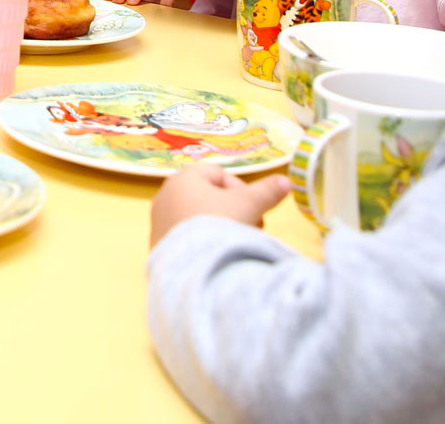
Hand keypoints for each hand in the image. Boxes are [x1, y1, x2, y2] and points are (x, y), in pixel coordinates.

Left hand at [150, 163, 291, 245]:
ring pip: (197, 218)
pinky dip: (203, 243)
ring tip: (237, 244)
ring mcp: (159, 223)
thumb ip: (267, 192)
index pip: (217, 174)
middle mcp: (165, 197)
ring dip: (220, 228)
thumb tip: (286, 181)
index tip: (255, 209)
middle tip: (251, 228)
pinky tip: (217, 257)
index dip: (241, 189)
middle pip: (207, 197)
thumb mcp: (248, 205)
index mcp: (182, 179)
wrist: (192, 269)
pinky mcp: (158, 247)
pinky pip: (186, 239)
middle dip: (234, 211)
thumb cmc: (218, 226)